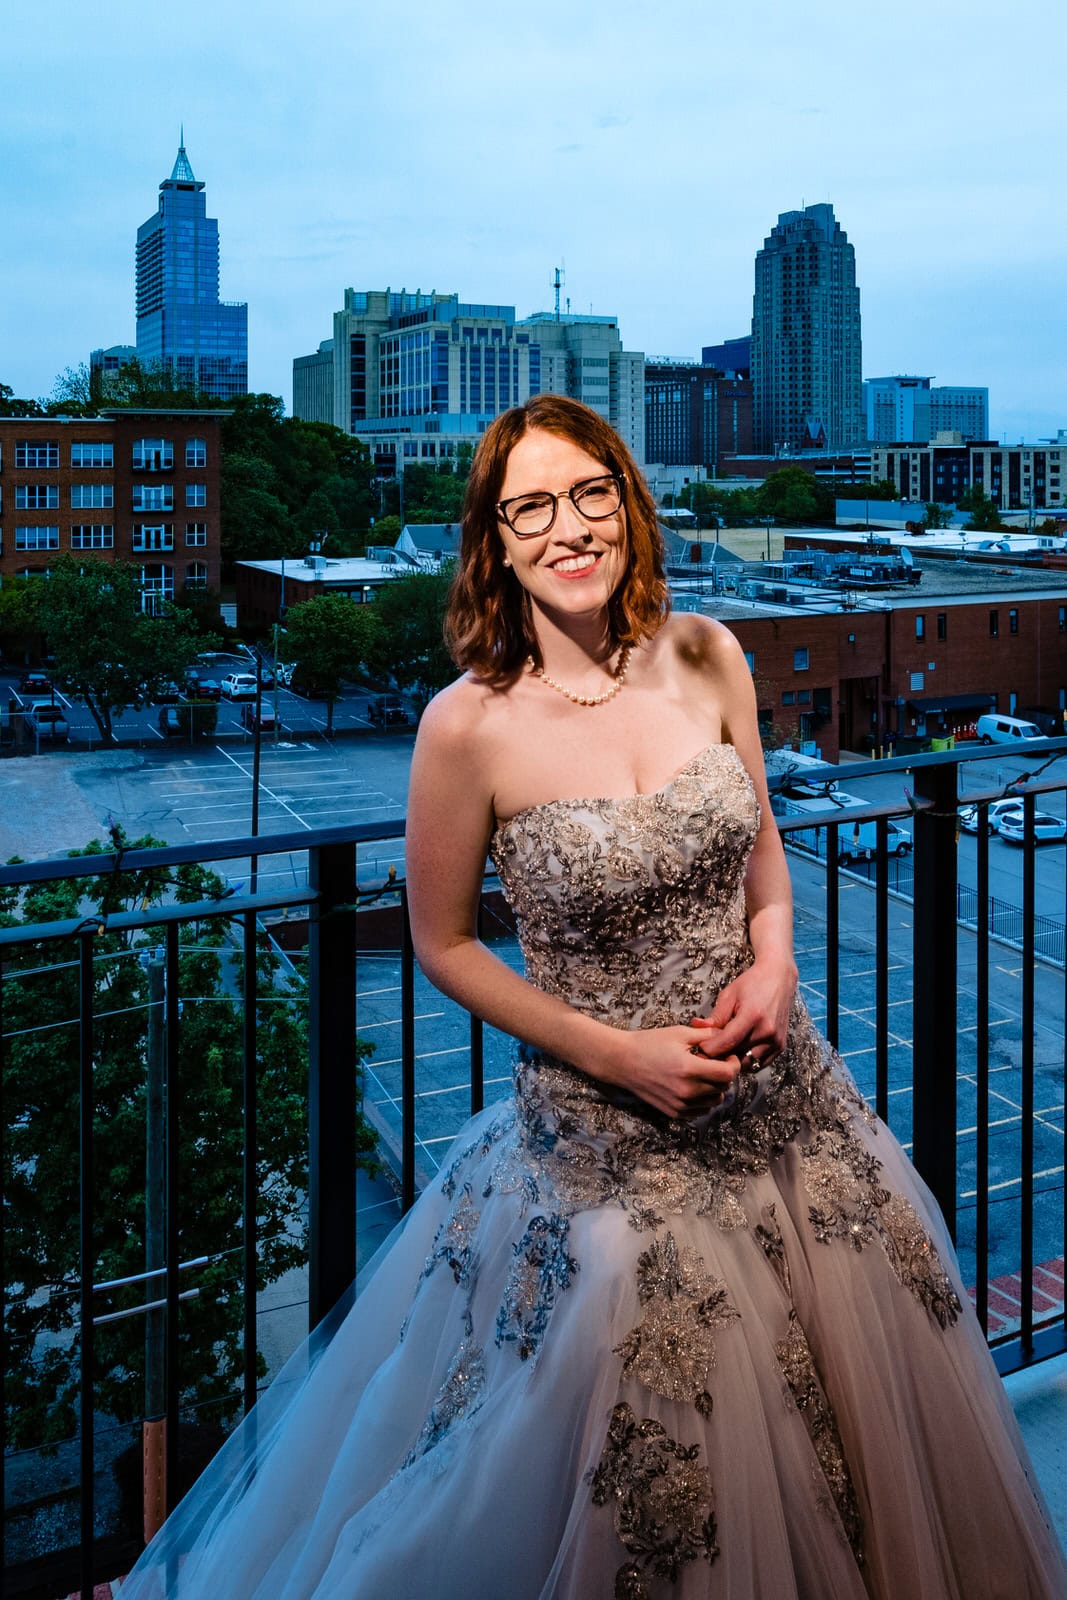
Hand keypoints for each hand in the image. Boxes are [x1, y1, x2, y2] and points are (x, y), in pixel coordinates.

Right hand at [596, 1025, 742, 1119]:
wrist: (622, 1061)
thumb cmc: (649, 1043)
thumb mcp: (679, 1033)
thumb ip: (707, 1036)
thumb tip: (726, 1036)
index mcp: (689, 1069)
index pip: (727, 1074)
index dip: (733, 1064)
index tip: (728, 1057)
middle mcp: (687, 1091)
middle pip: (723, 1088)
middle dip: (724, 1074)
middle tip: (714, 1062)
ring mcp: (680, 1105)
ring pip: (714, 1101)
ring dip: (715, 1088)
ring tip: (702, 1074)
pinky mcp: (674, 1113)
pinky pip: (700, 1110)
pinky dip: (703, 1100)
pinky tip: (693, 1086)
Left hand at [689, 954, 796, 1071]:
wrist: (778, 978)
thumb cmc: (752, 984)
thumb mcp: (729, 995)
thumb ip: (716, 1016)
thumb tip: (697, 1028)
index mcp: (752, 1015)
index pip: (727, 1042)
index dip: (710, 1048)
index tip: (700, 1047)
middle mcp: (767, 1031)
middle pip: (737, 1055)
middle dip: (721, 1055)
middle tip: (710, 1049)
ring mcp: (776, 1040)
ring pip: (749, 1063)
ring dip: (735, 1060)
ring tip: (726, 1049)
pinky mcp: (780, 1046)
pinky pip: (760, 1063)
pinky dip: (749, 1061)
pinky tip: (740, 1050)